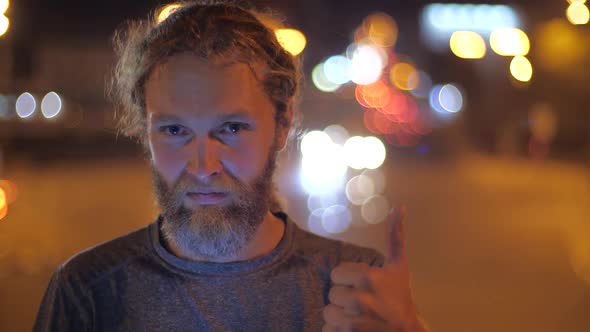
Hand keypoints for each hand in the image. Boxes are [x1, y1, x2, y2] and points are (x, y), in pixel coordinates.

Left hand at [322, 206, 428, 331]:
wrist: (406, 331)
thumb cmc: (401, 296)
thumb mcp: (399, 265)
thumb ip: (396, 235)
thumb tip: (400, 206)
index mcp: (368, 278)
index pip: (336, 274)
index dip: (348, 279)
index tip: (362, 285)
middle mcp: (360, 299)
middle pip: (331, 293)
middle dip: (343, 297)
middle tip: (361, 302)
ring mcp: (353, 321)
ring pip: (327, 312)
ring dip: (338, 314)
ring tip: (356, 315)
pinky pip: (326, 329)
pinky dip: (335, 330)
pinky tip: (352, 328)